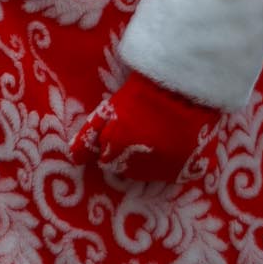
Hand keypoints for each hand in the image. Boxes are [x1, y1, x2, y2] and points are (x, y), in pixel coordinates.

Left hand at [70, 74, 222, 182]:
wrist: (184, 88)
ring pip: (149, 175)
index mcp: (117, 147)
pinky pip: (174, 175)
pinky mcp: (189, 170)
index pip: (105, 161)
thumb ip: (89, 136)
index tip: (120, 133)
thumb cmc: (141, 94)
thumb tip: (73, 159)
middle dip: (127, 156)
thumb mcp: (110, 111)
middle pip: (126, 170)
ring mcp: (167, 169)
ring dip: (147, 162)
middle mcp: (141, 164)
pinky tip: (172, 146)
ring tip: (155, 138)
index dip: (110, 146)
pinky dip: (171, 165)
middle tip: (138, 134)